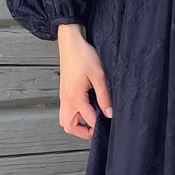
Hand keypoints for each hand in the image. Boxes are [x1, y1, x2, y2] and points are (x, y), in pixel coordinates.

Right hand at [56, 22, 112, 139]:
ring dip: (77, 124)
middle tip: (97, 127)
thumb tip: (109, 113)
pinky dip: (75, 115)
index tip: (110, 124)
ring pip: (65, 120)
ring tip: (92, 119)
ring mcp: (63, 96)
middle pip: (69, 126)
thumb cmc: (83, 55)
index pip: (88, 120)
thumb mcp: (99, 76)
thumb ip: (104, 96)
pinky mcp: (64, 92)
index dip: (100, 125)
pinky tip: (87, 108)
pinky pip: (66, 110)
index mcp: (75, 97)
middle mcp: (66, 99)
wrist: (70, 43)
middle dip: (83, 131)